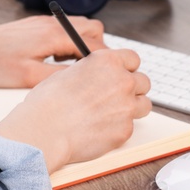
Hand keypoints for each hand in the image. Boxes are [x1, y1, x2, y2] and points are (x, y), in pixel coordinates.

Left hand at [0, 14, 107, 87]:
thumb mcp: (29, 79)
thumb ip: (60, 77)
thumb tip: (85, 80)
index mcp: (53, 35)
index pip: (94, 43)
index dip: (104, 61)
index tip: (105, 76)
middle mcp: (51, 23)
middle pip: (92, 29)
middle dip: (97, 50)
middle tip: (88, 72)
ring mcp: (43, 22)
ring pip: (79, 27)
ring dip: (83, 45)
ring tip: (70, 68)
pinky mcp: (35, 25)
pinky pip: (63, 29)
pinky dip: (68, 43)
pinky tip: (54, 61)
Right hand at [0, 47, 150, 172]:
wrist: (45, 129)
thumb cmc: (48, 102)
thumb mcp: (68, 72)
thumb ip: (91, 72)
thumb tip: (96, 77)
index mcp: (107, 61)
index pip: (133, 58)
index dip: (126, 67)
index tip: (122, 74)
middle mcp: (122, 81)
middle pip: (143, 81)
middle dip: (132, 88)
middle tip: (117, 96)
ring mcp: (127, 106)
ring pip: (144, 105)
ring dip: (132, 108)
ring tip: (112, 114)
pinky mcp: (125, 130)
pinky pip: (130, 127)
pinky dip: (119, 128)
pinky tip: (100, 130)